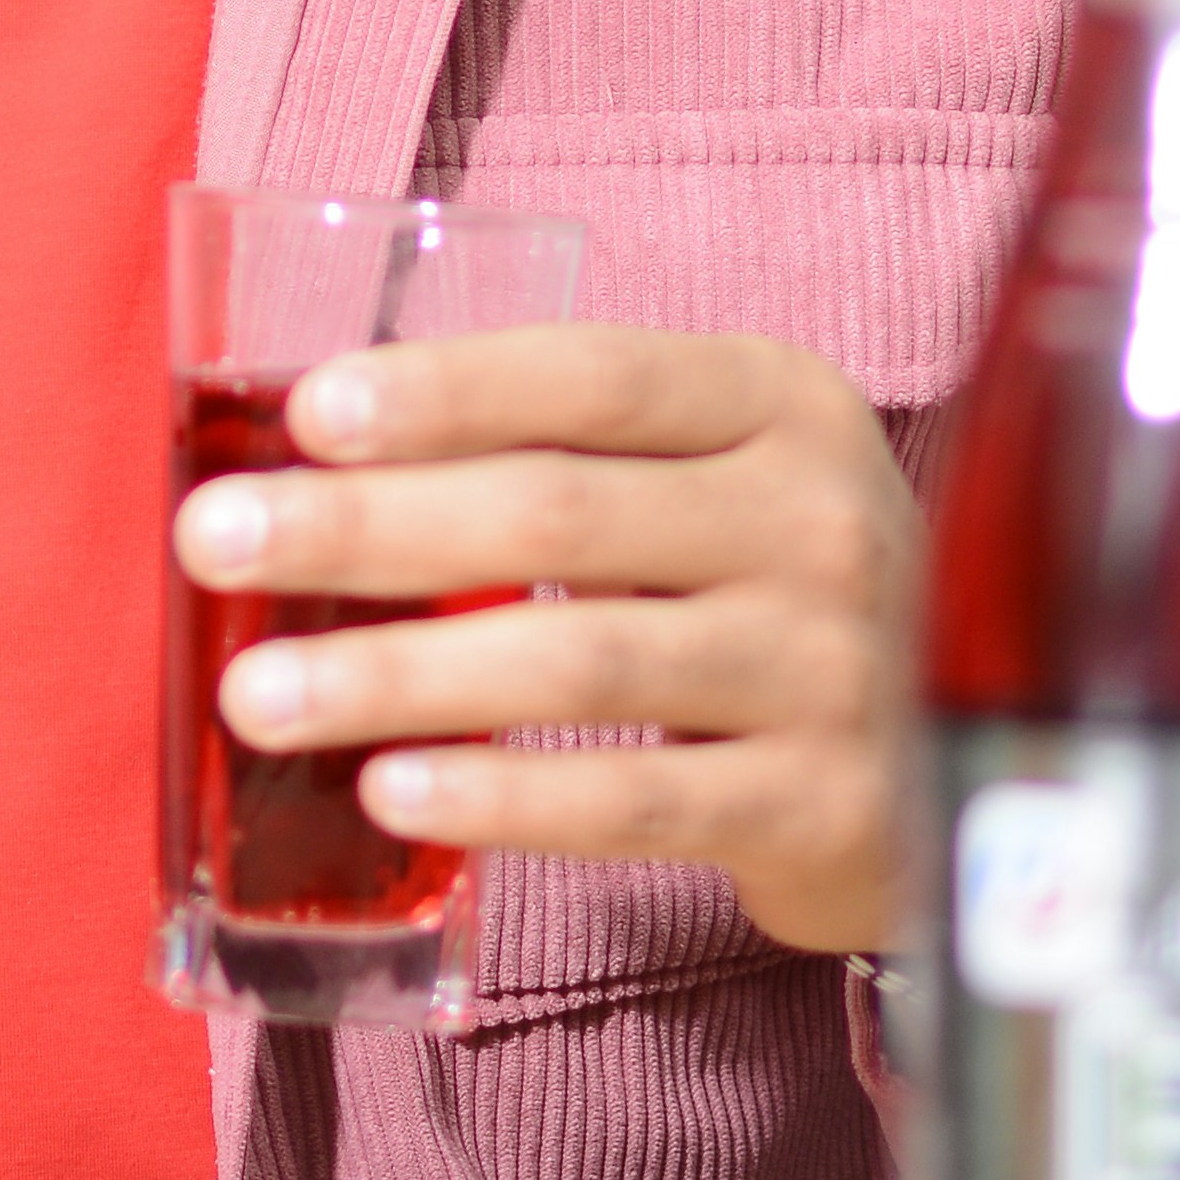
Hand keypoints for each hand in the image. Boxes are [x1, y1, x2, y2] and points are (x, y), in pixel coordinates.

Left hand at [169, 325, 912, 957]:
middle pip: (557, 513)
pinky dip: (503, 797)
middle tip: (216, 543)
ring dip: (396, 676)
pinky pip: (635, 800)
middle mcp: (819, 518)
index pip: (595, 376)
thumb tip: (313, 472)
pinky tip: (393, 791)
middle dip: (365, 528)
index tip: (308, 413)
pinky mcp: (824, 803)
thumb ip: (568, 456)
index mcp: (782, 402)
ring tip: (257, 694)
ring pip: (576, 661)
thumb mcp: (718, 479)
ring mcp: (831, 665)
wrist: (964, 755)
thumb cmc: (771, 589)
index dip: (448, 389)